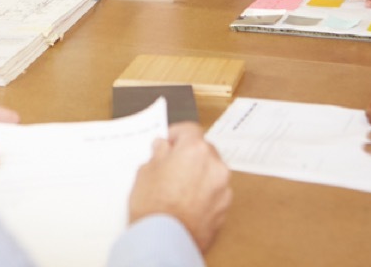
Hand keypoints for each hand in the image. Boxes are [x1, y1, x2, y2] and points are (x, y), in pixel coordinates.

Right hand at [129, 123, 231, 252]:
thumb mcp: (146, 172)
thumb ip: (158, 154)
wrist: (163, 241)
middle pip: (203, 150)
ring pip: (210, 172)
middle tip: (170, 165)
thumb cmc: (153, 207)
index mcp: (195, 149)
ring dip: (198, 174)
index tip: (167, 142)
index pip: (189, 130)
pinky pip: (214, 192)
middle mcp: (214, 165)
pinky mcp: (224, 208)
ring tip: (177, 188)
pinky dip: (204, 193)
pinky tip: (187, 203)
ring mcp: (222, 188)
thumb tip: (163, 148)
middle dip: (188, 155)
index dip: (175, 134)